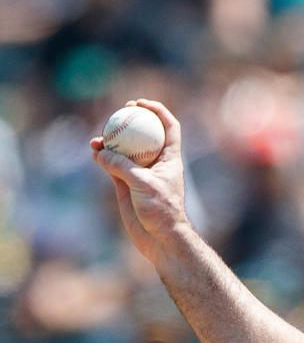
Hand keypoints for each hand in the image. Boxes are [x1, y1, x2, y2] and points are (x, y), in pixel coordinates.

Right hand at [90, 99, 189, 263]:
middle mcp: (156, 163)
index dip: (158, 112)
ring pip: (125, 149)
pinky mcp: (125, 185)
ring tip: (99, 138)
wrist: (160, 239)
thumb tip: (101, 152)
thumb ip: (122, 167)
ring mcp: (139, 173)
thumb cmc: (162, 211)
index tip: (141, 103)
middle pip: (145, 134)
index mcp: (170, 158)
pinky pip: (112, 166)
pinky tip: (94, 152)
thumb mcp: (144, 185)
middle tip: (119, 111)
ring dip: (112, 140)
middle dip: (133, 120)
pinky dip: (103, 157)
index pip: (169, 128)